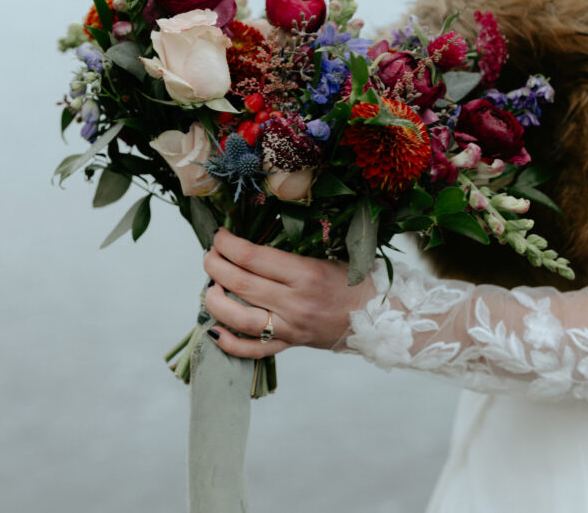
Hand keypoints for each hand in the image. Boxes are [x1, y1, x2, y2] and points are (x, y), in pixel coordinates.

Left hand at [202, 228, 374, 358]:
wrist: (378, 316)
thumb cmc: (353, 280)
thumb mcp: (326, 256)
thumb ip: (290, 251)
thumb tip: (248, 242)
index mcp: (306, 273)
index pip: (253, 257)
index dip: (228, 244)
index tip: (219, 236)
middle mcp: (296, 302)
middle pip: (241, 283)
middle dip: (215, 266)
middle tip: (209, 256)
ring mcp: (291, 327)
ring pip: (240, 318)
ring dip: (216, 301)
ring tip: (210, 287)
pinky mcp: (291, 345)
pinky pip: (253, 350)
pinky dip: (229, 342)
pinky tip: (215, 329)